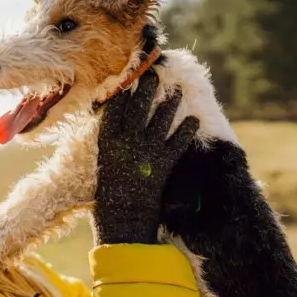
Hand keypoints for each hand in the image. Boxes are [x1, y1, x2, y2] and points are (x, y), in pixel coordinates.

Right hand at [92, 70, 198, 244]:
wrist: (123, 220)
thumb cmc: (107, 199)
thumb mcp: (103, 167)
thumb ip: (110, 148)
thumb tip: (119, 131)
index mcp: (107, 142)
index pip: (115, 109)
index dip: (123, 93)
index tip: (128, 81)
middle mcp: (126, 141)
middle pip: (138, 107)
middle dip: (147, 88)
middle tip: (153, 75)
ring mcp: (146, 151)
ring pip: (161, 119)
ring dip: (170, 103)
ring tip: (177, 91)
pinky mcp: (163, 163)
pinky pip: (178, 141)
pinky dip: (187, 130)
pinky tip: (193, 120)